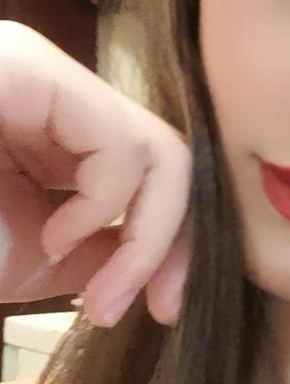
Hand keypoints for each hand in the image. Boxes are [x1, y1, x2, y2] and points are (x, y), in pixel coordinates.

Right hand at [0, 20, 192, 327]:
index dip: (169, 245)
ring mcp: (43, 77)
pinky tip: (57, 236)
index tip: (162, 311)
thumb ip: (90, 254)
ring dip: (146, 239)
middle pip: (167, 159)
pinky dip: (105, 205)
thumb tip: (151, 266)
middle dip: (174, 244)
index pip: (148, 174)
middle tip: (156, 309)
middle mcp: (55, 96)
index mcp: (51, 135)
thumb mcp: (22, 256)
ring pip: (157, 151)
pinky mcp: (31, 72)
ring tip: (95, 293)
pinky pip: (118, 144)